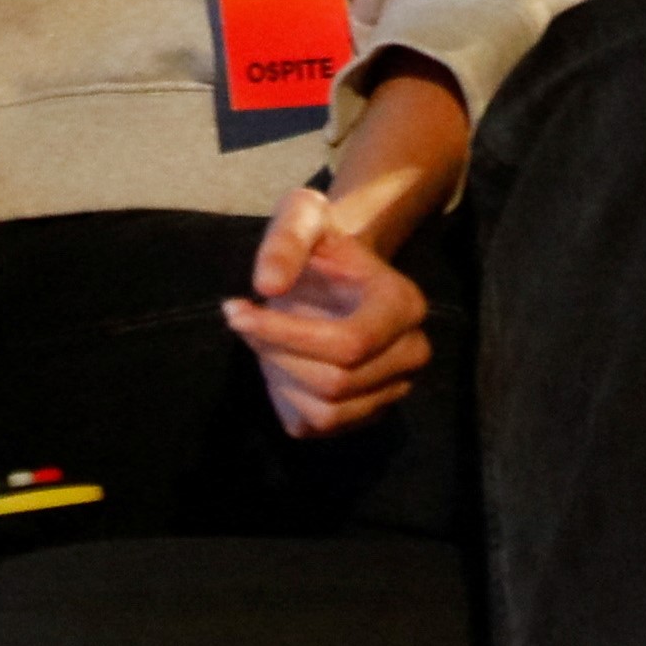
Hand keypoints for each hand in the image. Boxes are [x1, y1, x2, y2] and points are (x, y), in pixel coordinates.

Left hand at [223, 186, 432, 438]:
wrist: (338, 275)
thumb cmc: (321, 246)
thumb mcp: (302, 218)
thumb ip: (286, 241)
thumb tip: (268, 285)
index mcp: (403, 304)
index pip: (350, 342)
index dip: (286, 335)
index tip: (234, 310)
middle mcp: (411, 354)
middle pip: (335, 383)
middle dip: (277, 356)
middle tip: (246, 323)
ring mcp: (391, 390)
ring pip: (325, 413)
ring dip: (279, 380)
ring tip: (267, 343)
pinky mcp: (365, 416)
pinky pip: (312, 427)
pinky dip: (284, 399)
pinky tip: (282, 363)